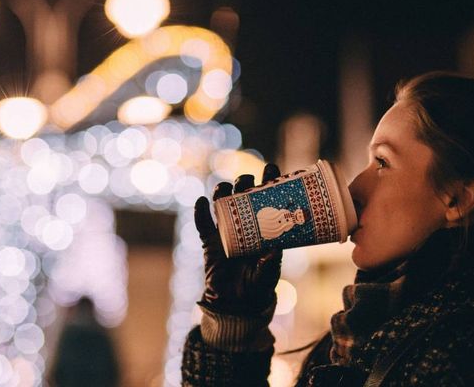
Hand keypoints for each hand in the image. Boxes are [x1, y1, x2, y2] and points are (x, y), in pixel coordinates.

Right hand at [194, 163, 282, 314]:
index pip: (267, 200)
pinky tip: (202, 202)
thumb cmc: (258, 286)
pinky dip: (200, 213)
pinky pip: (203, 225)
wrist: (236, 304)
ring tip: (225, 188)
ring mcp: (226, 232)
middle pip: (243, 196)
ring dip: (223, 192)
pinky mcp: (210, 243)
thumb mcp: (268, 274)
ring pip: (222, 205)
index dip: (268, 182)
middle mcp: (244, 225)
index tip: (271, 168)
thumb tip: (273, 248)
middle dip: (244, 183)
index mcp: (263, 228)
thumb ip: (270, 262)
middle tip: (248, 180)